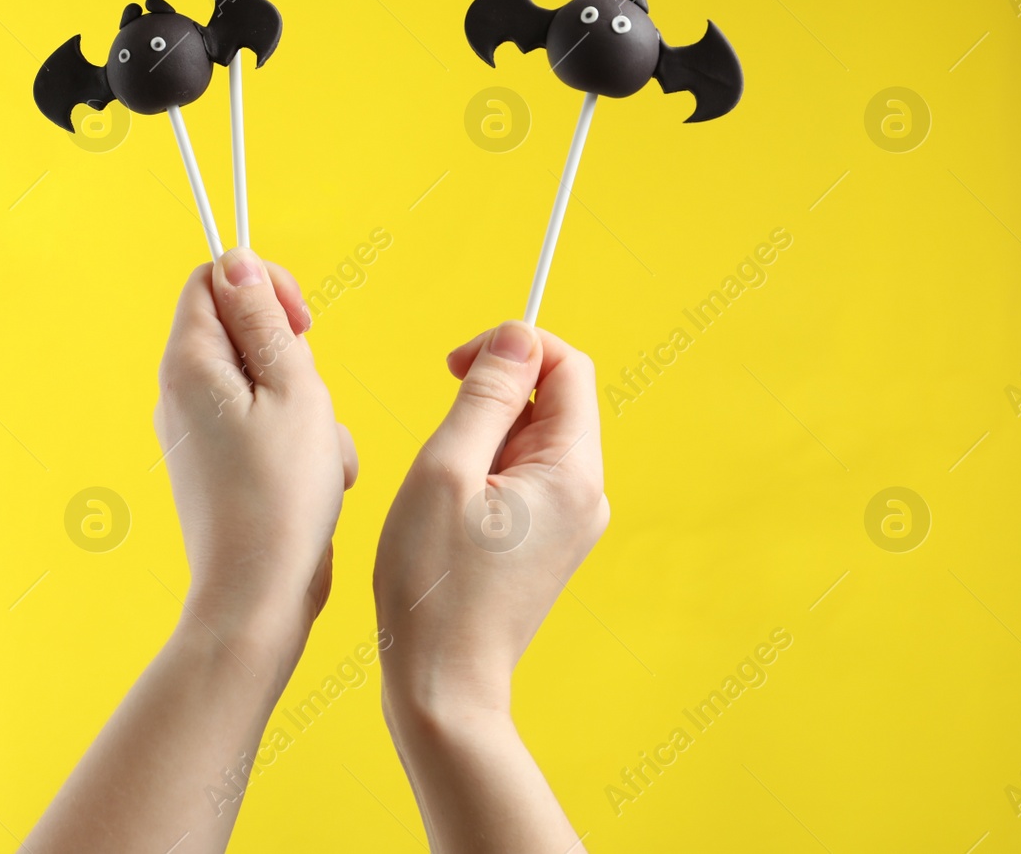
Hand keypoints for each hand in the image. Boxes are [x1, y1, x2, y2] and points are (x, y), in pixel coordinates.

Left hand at [24, 250, 356, 853]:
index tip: (304, 322)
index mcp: (190, 365)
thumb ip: (265, 321)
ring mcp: (197, 433)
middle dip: (297, 359)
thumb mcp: (293, 390)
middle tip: (312, 400)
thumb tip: (237, 261)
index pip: (214, 280)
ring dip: (309, 410)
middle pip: (245, 333)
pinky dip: (301, 445)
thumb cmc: (282, 496)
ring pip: (268, 385)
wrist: (259, 597)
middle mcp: (181, 394)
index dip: (264, 285)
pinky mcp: (219, 466)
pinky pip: (268, 429)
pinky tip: (320, 483)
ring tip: (321, 455)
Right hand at [373, 321, 604, 851]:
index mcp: (573, 473)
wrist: (442, 685)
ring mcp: (570, 522)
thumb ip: (485, 396)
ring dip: (481, 441)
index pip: (567, 366)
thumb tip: (516, 335)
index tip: (454, 366)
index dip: (512, 347)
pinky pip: (522, 478)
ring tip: (442, 491)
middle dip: (491, 400)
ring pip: (530, 440)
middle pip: (550, 401)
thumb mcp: (446, 470)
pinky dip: (482, 474)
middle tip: (441, 442)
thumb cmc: (434, 584)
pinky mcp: (547, 543)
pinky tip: (449, 514)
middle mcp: (587, 495)